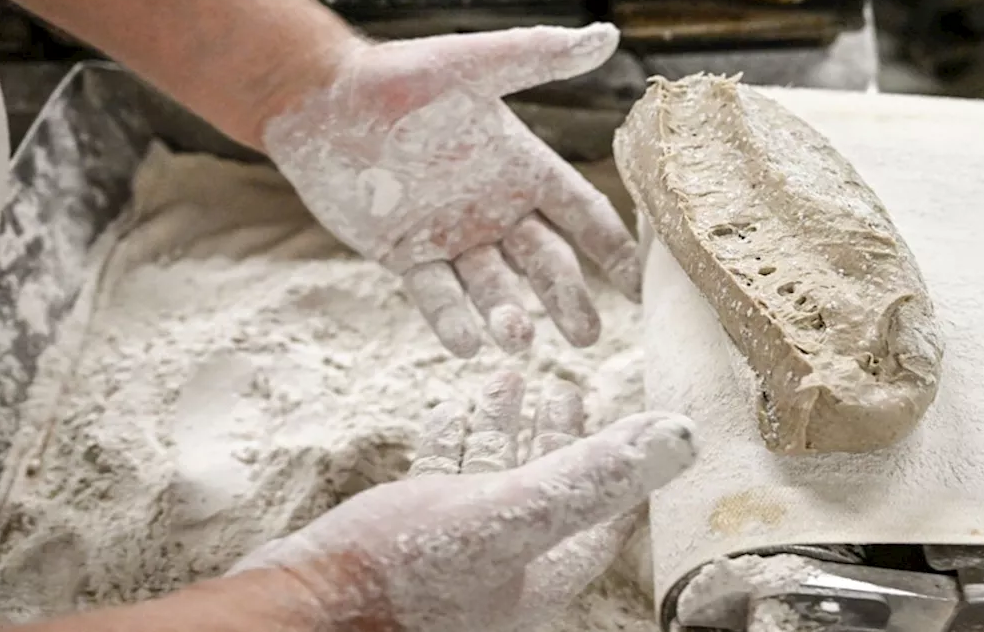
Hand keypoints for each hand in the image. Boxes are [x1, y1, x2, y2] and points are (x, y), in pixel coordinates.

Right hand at [228, 372, 695, 631]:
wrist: (303, 612)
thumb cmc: (400, 575)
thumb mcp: (506, 515)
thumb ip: (588, 476)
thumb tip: (680, 437)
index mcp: (546, 571)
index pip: (608, 514)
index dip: (625, 461)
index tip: (632, 406)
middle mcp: (510, 567)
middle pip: (552, 488)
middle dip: (560, 433)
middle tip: (566, 385)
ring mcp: (460, 558)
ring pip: (495, 478)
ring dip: (504, 426)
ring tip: (510, 375)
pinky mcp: (412, 544)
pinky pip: (445, 483)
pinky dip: (453, 441)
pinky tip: (450, 404)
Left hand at [261, 24, 638, 356]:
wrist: (318, 100)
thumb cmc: (398, 75)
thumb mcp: (475, 65)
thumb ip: (541, 56)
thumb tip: (609, 34)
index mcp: (522, 166)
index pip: (581, 213)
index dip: (609, 246)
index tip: (635, 285)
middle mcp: (495, 206)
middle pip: (544, 261)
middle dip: (567, 297)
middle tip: (587, 337)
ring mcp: (452, 234)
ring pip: (493, 286)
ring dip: (509, 315)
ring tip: (518, 339)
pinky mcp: (407, 253)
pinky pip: (437, 295)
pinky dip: (452, 320)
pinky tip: (468, 343)